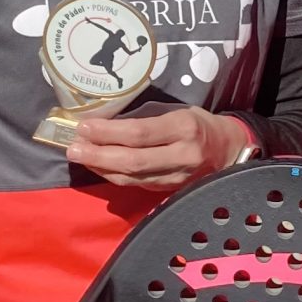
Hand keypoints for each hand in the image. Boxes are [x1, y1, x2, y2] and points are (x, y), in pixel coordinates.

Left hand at [66, 107, 253, 189]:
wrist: (228, 151)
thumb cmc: (199, 124)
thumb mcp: (178, 111)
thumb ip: (147, 119)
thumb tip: (105, 122)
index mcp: (184, 128)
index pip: (139, 133)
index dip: (108, 133)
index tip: (84, 127)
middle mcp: (182, 156)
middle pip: (132, 161)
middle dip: (98, 155)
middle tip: (73, 148)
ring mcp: (176, 177)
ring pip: (131, 177)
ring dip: (101, 168)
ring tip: (79, 156)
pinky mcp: (170, 190)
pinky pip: (136, 184)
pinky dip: (113, 176)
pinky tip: (98, 166)